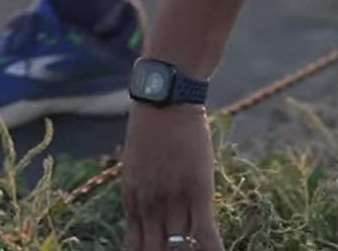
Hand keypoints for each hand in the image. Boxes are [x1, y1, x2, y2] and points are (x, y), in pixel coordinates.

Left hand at [122, 104, 222, 250]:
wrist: (165, 102)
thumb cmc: (150, 129)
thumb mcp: (135, 166)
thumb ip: (141, 193)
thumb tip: (145, 213)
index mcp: (132, 201)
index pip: (135, 247)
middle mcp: (150, 207)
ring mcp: (173, 201)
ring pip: (180, 248)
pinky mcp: (197, 193)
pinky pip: (205, 234)